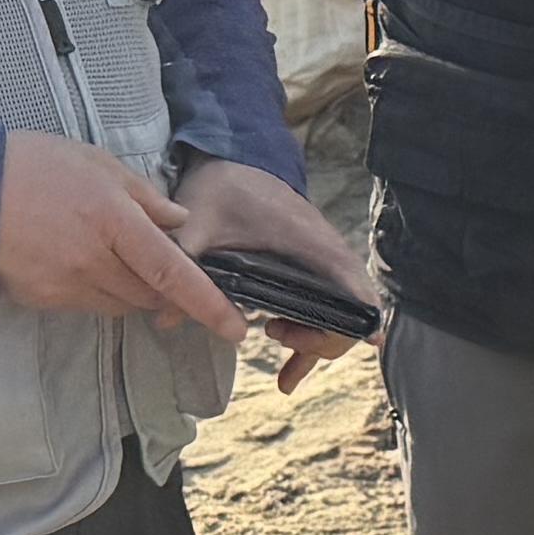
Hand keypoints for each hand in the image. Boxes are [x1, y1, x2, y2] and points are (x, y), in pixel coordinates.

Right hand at [0, 135, 241, 335]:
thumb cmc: (32, 165)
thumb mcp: (96, 163)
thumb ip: (144, 196)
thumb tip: (180, 222)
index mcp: (114, 221)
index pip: (173, 273)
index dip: (208, 304)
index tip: (236, 328)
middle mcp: (93, 260)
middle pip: (151, 295)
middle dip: (165, 286)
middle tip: (156, 256)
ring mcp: (66, 285)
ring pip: (121, 304)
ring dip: (132, 288)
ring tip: (109, 249)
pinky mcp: (43, 299)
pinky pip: (88, 304)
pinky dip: (98, 289)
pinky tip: (80, 258)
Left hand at [171, 154, 376, 387]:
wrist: (233, 160)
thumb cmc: (224, 186)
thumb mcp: (198, 220)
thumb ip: (185, 262)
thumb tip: (166, 317)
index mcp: (309, 240)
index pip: (351, 280)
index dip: (364, 311)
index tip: (367, 338)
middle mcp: (325, 255)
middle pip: (349, 312)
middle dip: (320, 339)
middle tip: (273, 335)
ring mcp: (321, 265)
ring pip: (338, 318)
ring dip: (315, 345)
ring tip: (280, 364)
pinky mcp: (310, 273)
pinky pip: (324, 312)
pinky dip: (311, 342)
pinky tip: (289, 373)